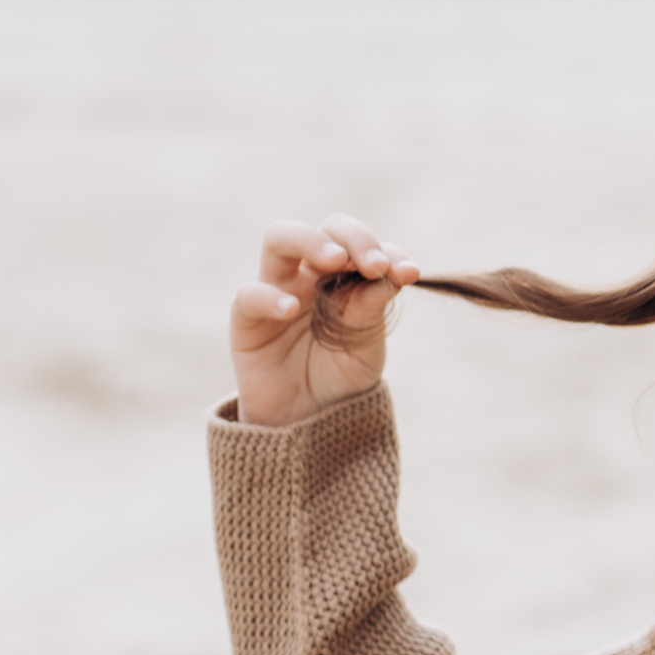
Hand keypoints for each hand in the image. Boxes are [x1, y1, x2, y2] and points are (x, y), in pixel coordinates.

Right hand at [230, 215, 421, 426]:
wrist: (308, 425)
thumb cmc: (339, 380)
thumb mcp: (365, 348)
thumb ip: (373, 312)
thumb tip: (394, 274)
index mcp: (346, 280)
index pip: (363, 246)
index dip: (387, 251)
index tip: (408, 272)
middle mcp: (311, 276)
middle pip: (326, 229)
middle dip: (354, 238)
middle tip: (375, 264)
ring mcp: (277, 291)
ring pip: (279, 239)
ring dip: (309, 240)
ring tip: (335, 260)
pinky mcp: (247, 320)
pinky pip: (249, 294)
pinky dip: (269, 297)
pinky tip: (291, 310)